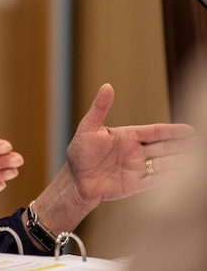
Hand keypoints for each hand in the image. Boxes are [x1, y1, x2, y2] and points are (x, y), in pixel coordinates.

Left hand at [65, 83, 195, 205]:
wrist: (75, 179)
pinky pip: (156, 181)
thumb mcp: (88, 127)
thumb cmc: (80, 151)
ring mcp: (137, 168)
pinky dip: (170, 179)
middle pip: (164, 147)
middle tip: (199, 145)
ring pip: (164, 164)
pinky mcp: (135, 184)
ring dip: (179, 162)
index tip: (190, 130)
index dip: (172, 131)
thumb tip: (107, 86)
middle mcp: (135, 151)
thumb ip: (99, 108)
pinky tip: (182, 177)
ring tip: (195, 160)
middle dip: (182, 146)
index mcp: (127, 136)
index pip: (155, 132)